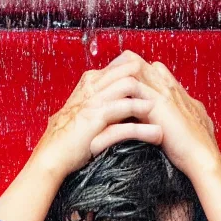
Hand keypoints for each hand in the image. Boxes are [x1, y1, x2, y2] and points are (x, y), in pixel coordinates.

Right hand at [31, 58, 163, 177]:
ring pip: (129, 88)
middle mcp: (92, 87)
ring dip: (150, 100)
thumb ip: (97, 100)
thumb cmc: (66, 137)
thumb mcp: (81, 112)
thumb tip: (117, 98)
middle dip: (150, 81)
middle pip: (128, 70)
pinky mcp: (96, 120)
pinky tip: (157, 134)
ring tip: (166, 113)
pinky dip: (144, 127)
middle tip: (168, 95)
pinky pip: (126, 116)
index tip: (158, 85)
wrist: (51, 155)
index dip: (142, 73)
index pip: (121, 65)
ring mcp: (94, 102)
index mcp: (89, 82)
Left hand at [103, 50, 220, 182]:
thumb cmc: (195, 149)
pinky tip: (101, 96)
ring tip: (96, 83)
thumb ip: (176, 120)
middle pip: (140, 62)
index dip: (132, 71)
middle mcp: (169, 87)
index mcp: (176, 92)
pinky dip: (116, 89)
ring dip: (114, 74)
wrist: (202, 157)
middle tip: (99, 78)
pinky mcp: (158, 105)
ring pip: (135, 67)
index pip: (152, 69)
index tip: (115, 80)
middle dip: (118, 67)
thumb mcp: (186, 128)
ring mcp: (164, 93)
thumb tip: (167, 124)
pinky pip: (133, 86)